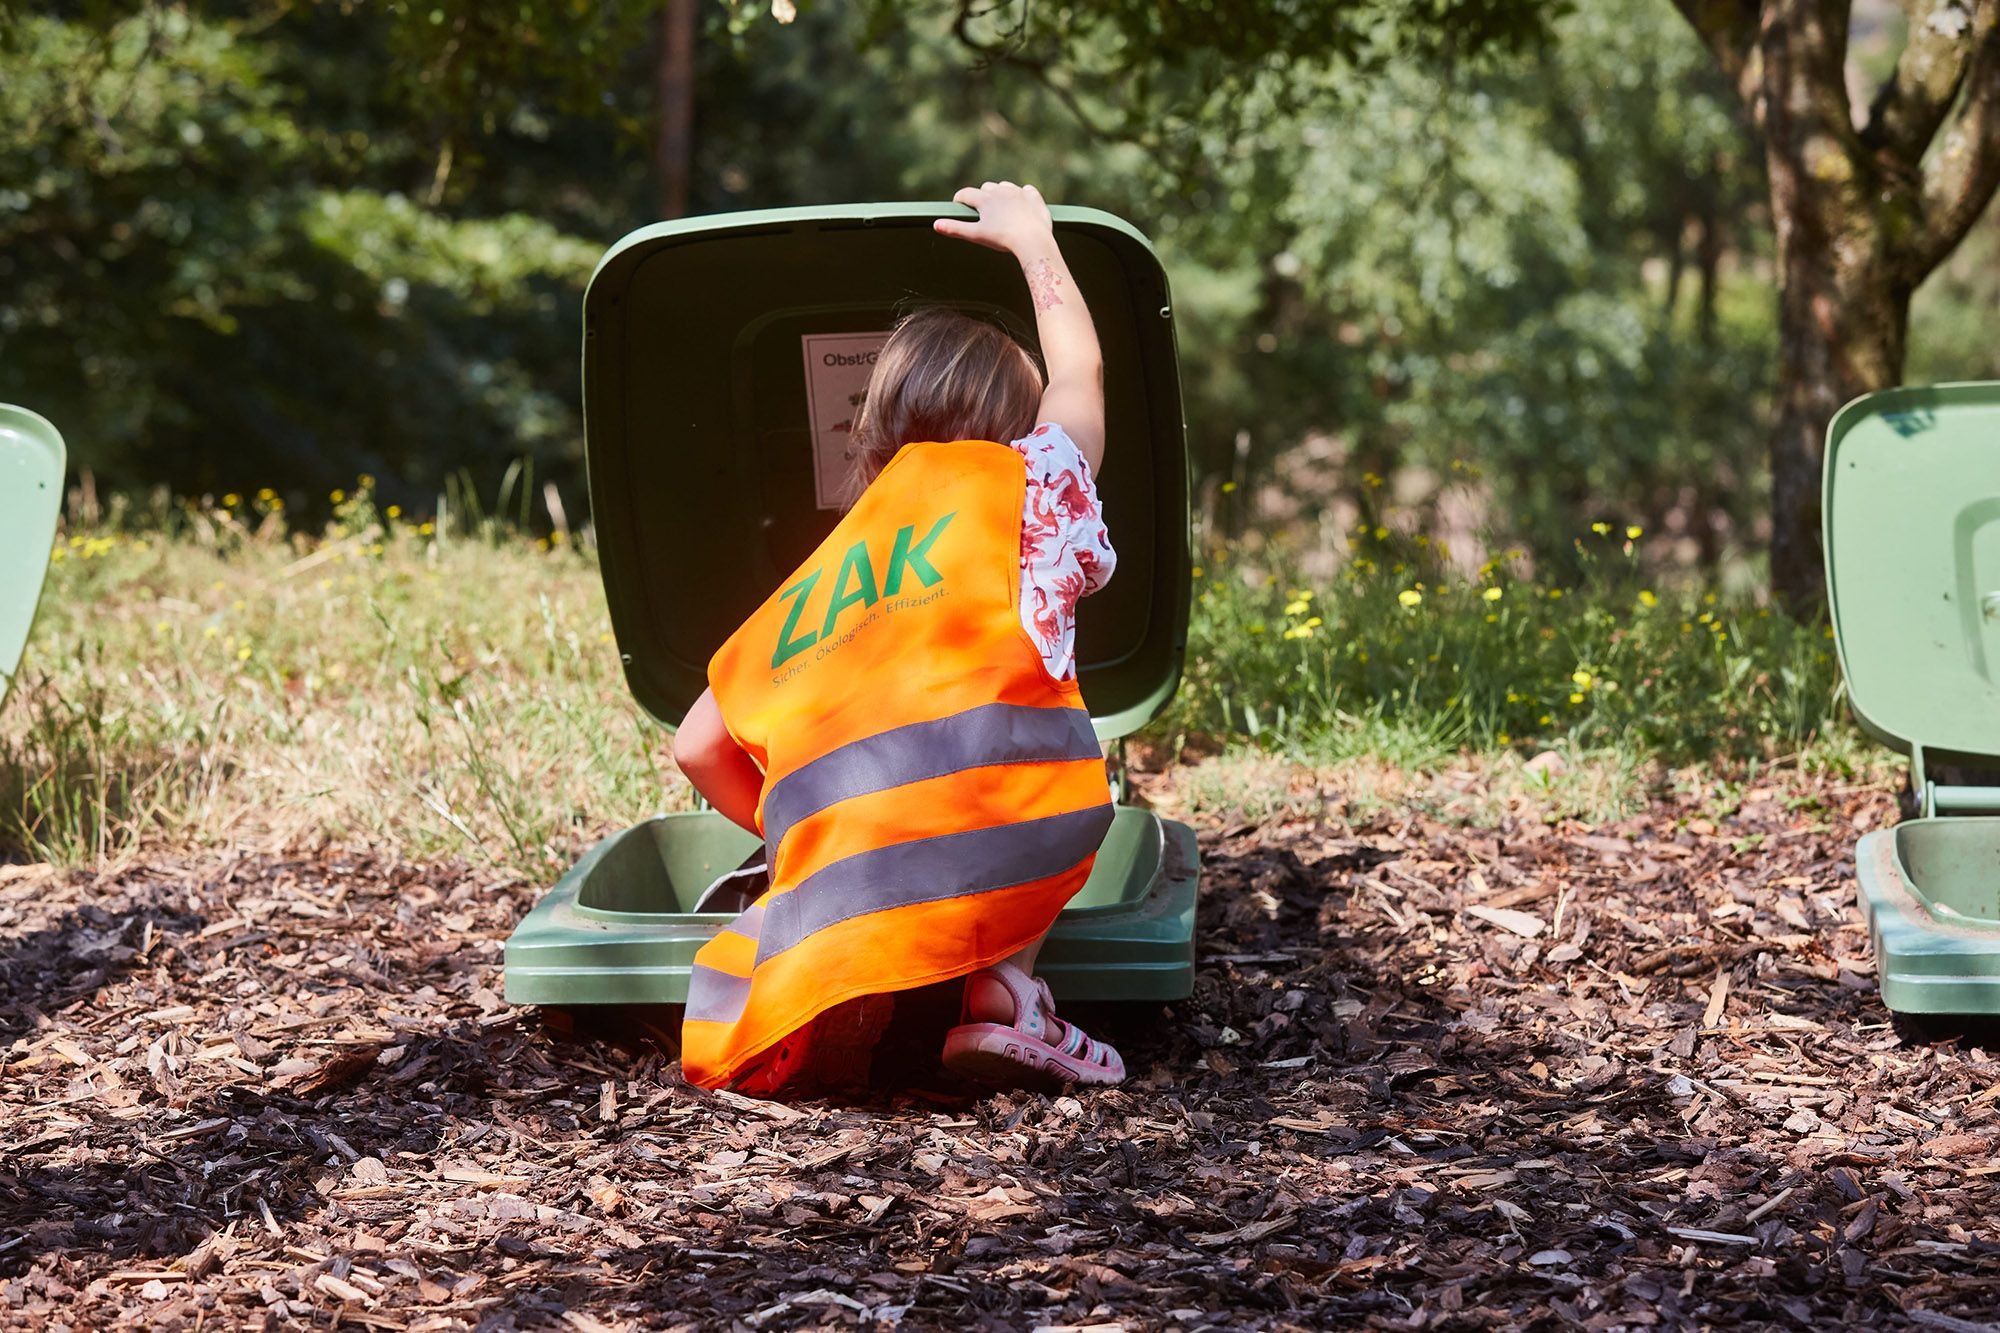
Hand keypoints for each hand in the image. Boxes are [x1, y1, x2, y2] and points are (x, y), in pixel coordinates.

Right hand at [933, 181, 1054, 256]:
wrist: (1033, 240)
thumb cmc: (1003, 239)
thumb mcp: (976, 235)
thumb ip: (956, 228)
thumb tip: (936, 224)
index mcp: (985, 199)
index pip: (966, 193)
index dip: (960, 199)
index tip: (959, 204)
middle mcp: (1001, 191)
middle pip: (986, 188)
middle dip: (982, 196)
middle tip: (982, 211)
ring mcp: (1018, 193)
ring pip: (1005, 186)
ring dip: (1001, 194)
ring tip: (1002, 208)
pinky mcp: (1034, 197)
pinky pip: (1026, 190)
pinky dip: (1022, 196)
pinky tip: (1021, 205)